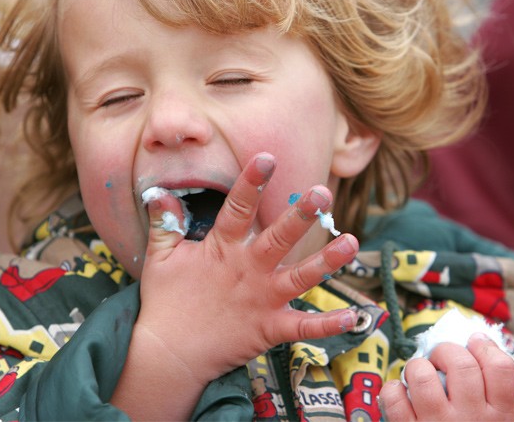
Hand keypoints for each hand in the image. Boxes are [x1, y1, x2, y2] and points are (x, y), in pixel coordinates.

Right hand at [111, 152, 358, 419]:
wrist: (169, 354)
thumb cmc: (165, 303)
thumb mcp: (159, 258)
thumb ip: (164, 224)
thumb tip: (159, 193)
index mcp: (222, 250)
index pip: (238, 209)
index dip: (251, 183)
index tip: (267, 159)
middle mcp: (247, 270)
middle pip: (278, 238)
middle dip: (300, 216)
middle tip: (322, 193)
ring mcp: (261, 300)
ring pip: (300, 277)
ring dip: (326, 261)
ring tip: (352, 241)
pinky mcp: (269, 328)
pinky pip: (303, 327)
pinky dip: (327, 324)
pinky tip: (353, 315)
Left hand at [379, 333, 513, 420]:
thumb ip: (489, 391)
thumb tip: (476, 342)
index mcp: (499, 417)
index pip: (502, 368)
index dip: (486, 347)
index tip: (474, 343)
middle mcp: (471, 419)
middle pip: (461, 364)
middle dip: (445, 350)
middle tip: (440, 357)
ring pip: (422, 375)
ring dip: (417, 366)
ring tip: (419, 375)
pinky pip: (394, 396)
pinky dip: (392, 388)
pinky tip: (400, 394)